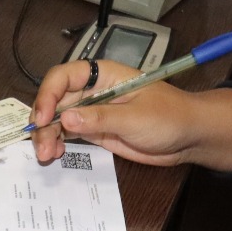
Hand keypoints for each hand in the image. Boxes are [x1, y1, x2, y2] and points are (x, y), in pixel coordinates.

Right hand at [29, 59, 231, 171]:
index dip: (49, 94)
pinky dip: (58, 143)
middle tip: (41, 145)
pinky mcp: (96, 130)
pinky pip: (69, 134)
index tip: (44, 118)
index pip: (64, 76)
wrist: (190, 137)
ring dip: (47, 136)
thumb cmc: (170, 117)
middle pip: (56, 99)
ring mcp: (93, 111)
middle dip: (43, 120)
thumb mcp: (136, 118)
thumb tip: (65, 119)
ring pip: (58, 119)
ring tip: (46, 156)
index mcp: (103, 75)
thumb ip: (100, 118)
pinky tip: (55, 154)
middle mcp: (93, 90)